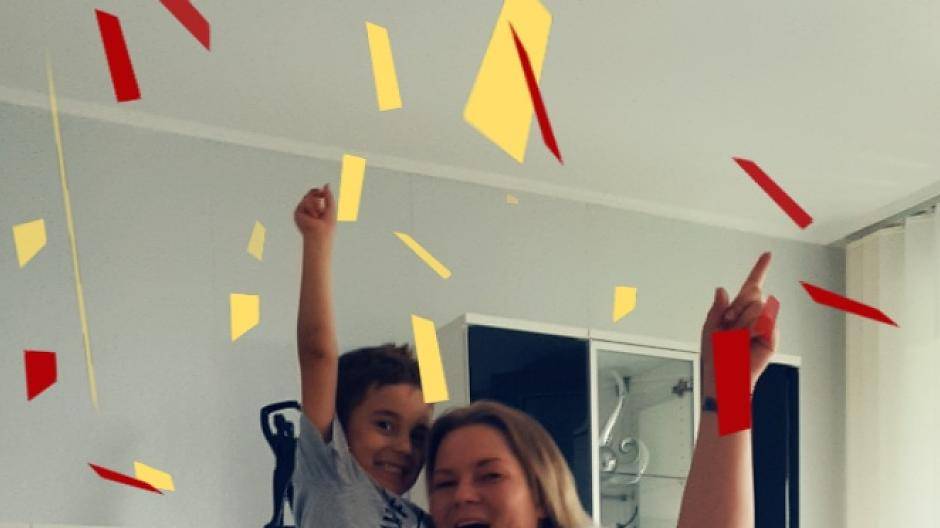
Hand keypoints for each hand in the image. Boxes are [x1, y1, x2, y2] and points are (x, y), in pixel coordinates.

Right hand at [294, 184, 335, 242]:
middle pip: (309, 194)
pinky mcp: (298, 213)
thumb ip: (328, 195)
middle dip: (316, 195)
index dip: (318, 191)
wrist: (321, 233)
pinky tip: (314, 216)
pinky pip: (305, 202)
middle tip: (321, 201)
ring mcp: (302, 210)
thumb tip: (326, 184)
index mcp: (315, 208)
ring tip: (318, 215)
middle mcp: (307, 209)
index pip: (314, 194)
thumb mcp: (331, 207)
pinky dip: (312, 208)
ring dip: (316, 205)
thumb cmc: (327, 224)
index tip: (322, 192)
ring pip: (308, 198)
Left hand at [699, 252, 778, 395]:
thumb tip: (722, 290)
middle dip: (737, 307)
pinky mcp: (772, 337)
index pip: (751, 287)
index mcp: (738, 312)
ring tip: (737, 337)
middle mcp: (753, 316)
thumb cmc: (715, 357)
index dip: (759, 270)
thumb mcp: (710, 328)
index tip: (768, 255)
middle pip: (752, 293)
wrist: (724, 377)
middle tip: (729, 324)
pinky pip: (763, 321)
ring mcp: (764, 326)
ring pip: (757, 307)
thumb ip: (717, 308)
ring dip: (741, 321)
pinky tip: (747, 342)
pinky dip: (750, 330)